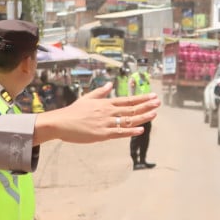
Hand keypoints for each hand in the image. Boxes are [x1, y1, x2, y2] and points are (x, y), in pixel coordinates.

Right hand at [32, 84, 160, 144]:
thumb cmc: (73, 111)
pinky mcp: (102, 134)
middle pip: (131, 109)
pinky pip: (119, 133)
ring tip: (154, 113)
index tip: (153, 96)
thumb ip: (100, 92)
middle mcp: (108, 112)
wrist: (61, 122)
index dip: (141, 98)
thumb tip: (110, 85)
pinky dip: (130, 132)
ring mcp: (106, 123)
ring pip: (128, 120)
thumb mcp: (87, 98)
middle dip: (146, 105)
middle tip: (158, 102)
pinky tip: (141, 130)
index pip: (128, 100)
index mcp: (105, 103)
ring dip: (142, 117)